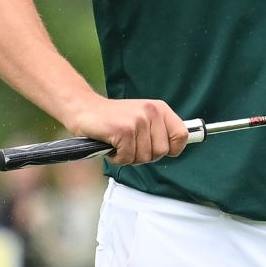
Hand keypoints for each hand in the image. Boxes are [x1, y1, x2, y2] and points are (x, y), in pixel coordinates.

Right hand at [63, 95, 190, 165]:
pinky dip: (117, 158)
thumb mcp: (142, 118)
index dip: (173, 149)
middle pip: (161, 152)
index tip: (158, 150)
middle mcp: (152, 112)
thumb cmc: (113, 119)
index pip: (182, 135)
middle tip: (129, 146)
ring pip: (144, 157)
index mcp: (160, 109)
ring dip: (128, 157)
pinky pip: (127, 158)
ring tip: (118, 144)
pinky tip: (110, 146)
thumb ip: (158, 131)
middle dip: (144, 155)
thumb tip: (174, 150)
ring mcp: (138, 121)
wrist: (83, 108)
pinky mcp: (124, 130)